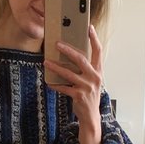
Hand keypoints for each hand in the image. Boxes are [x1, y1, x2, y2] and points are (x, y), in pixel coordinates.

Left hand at [44, 25, 103, 143]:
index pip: (98, 51)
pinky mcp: (78, 96)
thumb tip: (70, 54)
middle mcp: (94, 77)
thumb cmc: (89, 95)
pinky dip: (55, 85)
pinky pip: (63, 88)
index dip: (94, 39)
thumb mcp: (91, 80)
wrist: (91, 116)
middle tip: (57, 43)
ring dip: (56, 67)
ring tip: (46, 62)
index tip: (89, 27)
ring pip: (68, 73)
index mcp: (99, 71)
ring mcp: (87, 87)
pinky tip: (48, 82)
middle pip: (81, 59)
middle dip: (68, 50)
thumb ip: (85, 69)